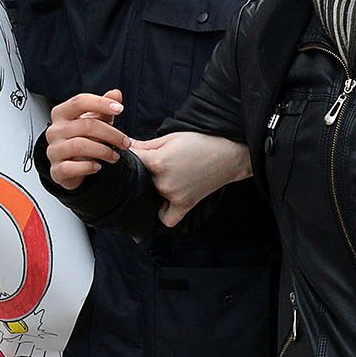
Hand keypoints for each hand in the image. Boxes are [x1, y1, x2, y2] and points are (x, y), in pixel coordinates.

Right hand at [43, 90, 128, 190]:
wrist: (72, 167)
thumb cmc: (84, 138)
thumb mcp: (96, 121)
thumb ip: (104, 107)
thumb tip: (116, 94)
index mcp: (62, 113)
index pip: (80, 101)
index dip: (101, 103)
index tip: (120, 109)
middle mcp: (54, 130)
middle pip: (86, 125)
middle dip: (111, 134)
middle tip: (126, 143)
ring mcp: (53, 151)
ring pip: (79, 145)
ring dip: (103, 151)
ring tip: (115, 156)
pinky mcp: (56, 170)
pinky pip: (70, 167)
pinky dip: (88, 167)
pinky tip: (98, 167)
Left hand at [130, 132, 252, 226]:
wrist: (228, 154)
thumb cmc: (201, 142)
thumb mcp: (171, 137)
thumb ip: (146, 145)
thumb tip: (127, 146)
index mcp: (158, 162)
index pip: (133, 160)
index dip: (132, 155)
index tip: (136, 153)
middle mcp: (163, 182)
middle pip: (140, 179)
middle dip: (144, 171)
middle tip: (155, 165)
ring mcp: (174, 196)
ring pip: (149, 197)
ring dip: (152, 189)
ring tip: (166, 177)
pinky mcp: (185, 205)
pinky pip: (166, 218)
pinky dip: (163, 212)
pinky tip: (165, 201)